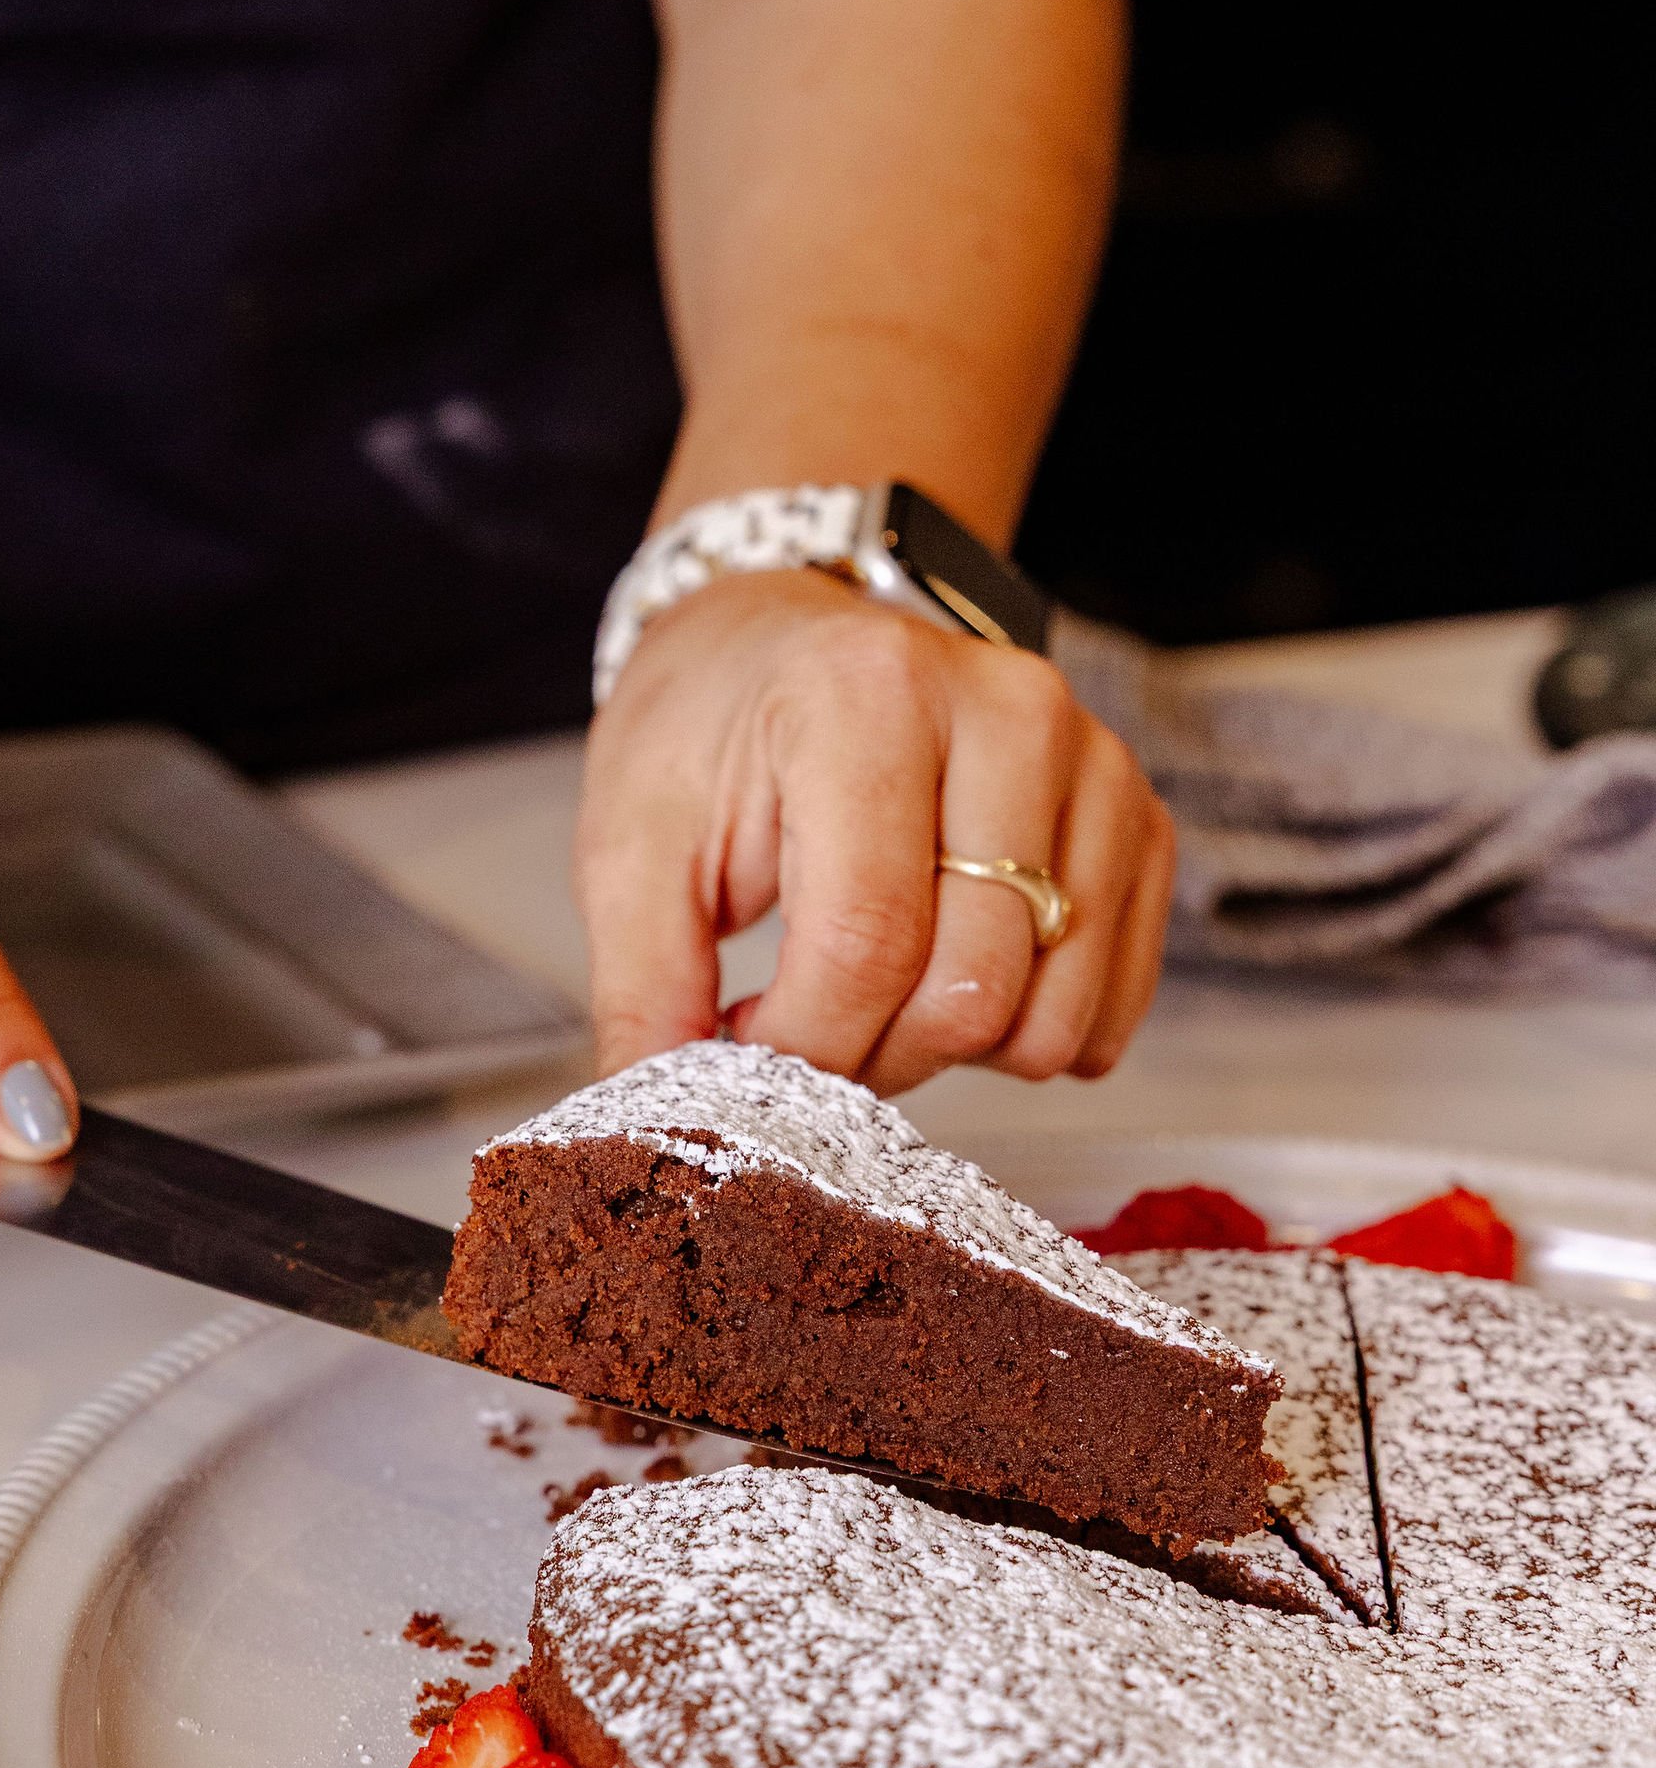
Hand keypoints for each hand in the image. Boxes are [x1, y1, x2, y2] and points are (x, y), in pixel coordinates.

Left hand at [575, 572, 1173, 1094]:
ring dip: (955, 1052)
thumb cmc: (713, 729)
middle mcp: (1006, 710)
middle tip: (809, 1023)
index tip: (748, 1052)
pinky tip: (950, 980)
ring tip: (877, 991)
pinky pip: (1112, 998)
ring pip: (1050, 1011)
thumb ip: (643, 991)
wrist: (788, 634)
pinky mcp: (1134, 816)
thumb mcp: (633, 842)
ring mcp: (1090, 761)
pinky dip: (1030, 1032)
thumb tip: (664, 1133)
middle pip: (971, 987)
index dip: (804, 1045)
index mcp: (866, 694)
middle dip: (873, 1056)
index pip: (867, 942)